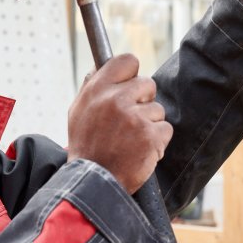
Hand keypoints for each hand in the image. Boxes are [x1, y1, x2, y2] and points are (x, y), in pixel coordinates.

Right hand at [67, 54, 172, 194]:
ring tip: (130, 140)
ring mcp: (135, 118)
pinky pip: (165, 129)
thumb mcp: (78, 112)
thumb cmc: (86, 146)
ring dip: (149, 124)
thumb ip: (92, 87)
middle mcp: (116, 99)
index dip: (132, 73)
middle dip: (143, 101)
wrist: (93, 182)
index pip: (127, 61)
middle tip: (129, 120)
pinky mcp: (150, 136)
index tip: (130, 85)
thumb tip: (102, 65)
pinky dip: (157, 141)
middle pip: (148, 84)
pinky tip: (140, 150)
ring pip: (157, 109)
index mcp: (97, 89)